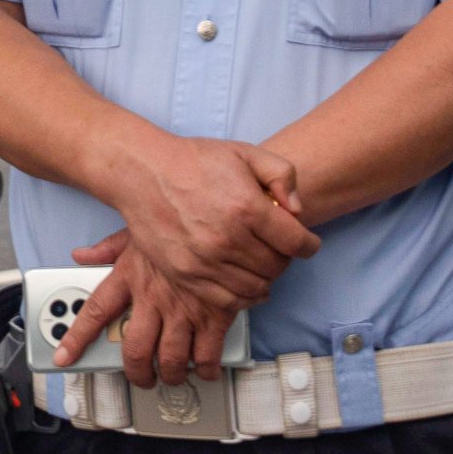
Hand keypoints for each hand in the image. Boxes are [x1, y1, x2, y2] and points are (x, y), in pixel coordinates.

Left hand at [57, 239, 241, 386]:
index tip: (64, 356)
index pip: (95, 312)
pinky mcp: (214, 314)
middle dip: (137, 372)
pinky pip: (206, 354)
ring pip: (170, 359)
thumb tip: (81, 254)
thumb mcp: (137, 229)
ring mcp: (184, 308)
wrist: (220, 216)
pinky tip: (205, 368)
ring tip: (171, 375)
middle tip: (142, 376)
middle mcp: (154, 297)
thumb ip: (108, 248)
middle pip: (135, 350)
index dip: (77, 339)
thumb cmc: (179, 221)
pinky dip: (205, 368)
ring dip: (170, 374)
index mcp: (130, 275)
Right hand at [104, 132, 316, 308]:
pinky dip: (244, 297)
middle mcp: (228, 239)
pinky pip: (228, 301)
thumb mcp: (245, 152)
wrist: (143, 173)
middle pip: (277, 266)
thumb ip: (282, 175)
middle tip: (278, 247)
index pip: (296, 242)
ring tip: (260, 263)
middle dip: (285, 258)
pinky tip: (247, 285)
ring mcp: (205, 261)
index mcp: (247, 208)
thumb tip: (297, 211)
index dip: (309, 244)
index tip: (308, 244)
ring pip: (256, 287)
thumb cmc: (194, 160)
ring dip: (266, 277)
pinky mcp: (186, 275)